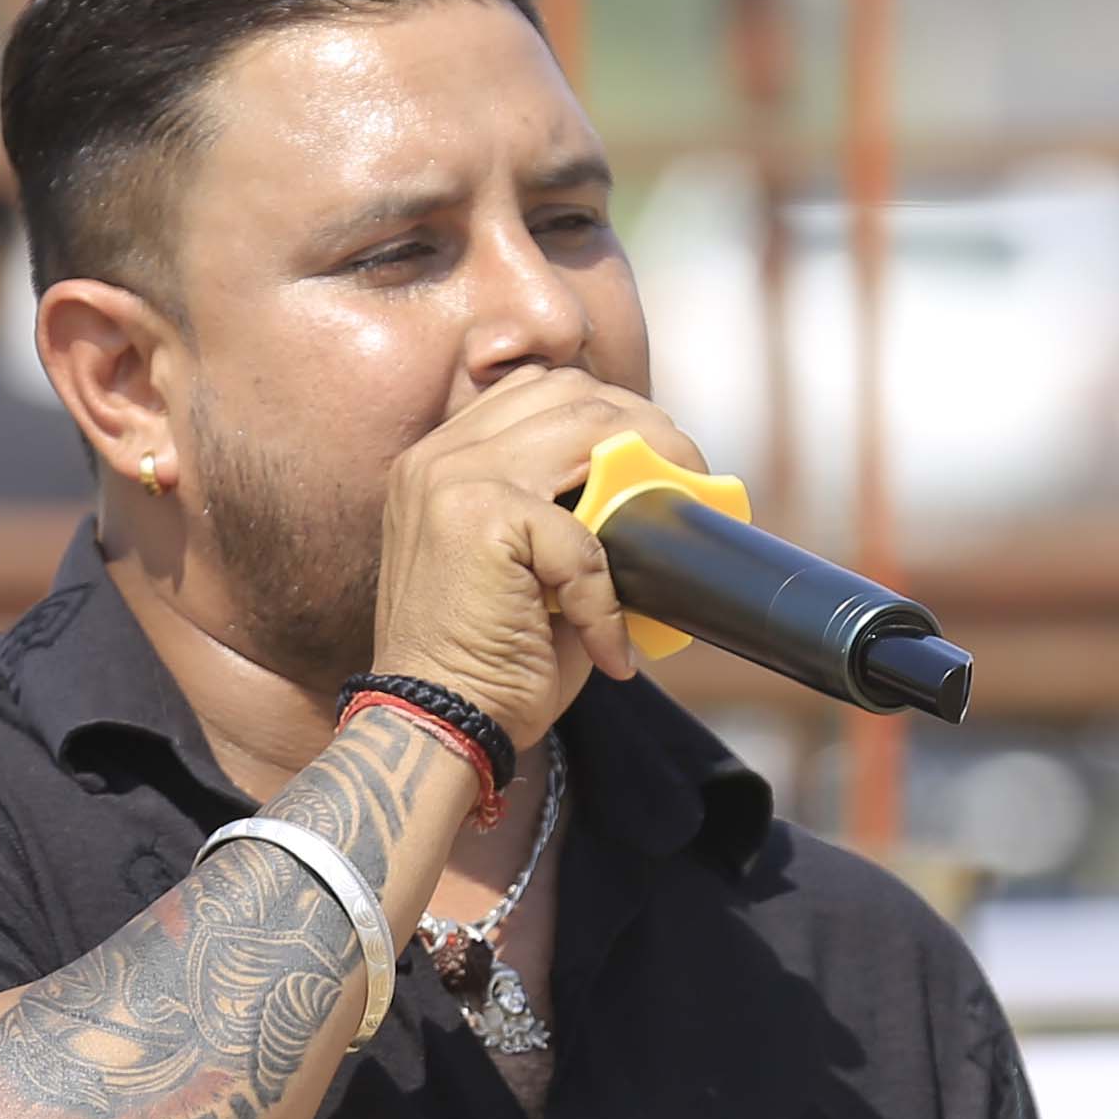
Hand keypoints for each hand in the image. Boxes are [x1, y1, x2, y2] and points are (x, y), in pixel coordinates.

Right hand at [362, 366, 676, 754]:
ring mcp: (456, 478)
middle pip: (570, 392)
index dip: (611, 416)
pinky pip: (584, 535)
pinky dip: (608, 598)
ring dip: (646, 474)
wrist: (433, 726)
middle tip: (685, 485)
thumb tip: (651, 489)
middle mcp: (440, 456)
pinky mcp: (482, 518)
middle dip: (644, 429)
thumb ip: (563, 511)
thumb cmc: (485, 663)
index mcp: (441, 460)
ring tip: (668, 530)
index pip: (540, 391)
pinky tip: (611, 647)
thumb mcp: (522, 568)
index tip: (657, 462)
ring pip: (588, 428)